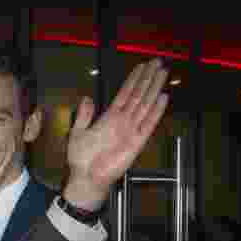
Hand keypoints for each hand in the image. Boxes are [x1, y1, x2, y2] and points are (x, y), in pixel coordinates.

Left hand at [64, 59, 168, 210]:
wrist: (86, 178)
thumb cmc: (82, 159)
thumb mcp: (77, 132)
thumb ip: (83, 115)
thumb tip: (86, 99)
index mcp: (109, 118)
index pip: (125, 93)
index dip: (133, 79)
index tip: (141, 67)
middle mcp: (123, 121)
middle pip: (139, 95)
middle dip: (148, 78)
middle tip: (157, 62)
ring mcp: (131, 130)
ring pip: (145, 104)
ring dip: (154, 89)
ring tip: (162, 73)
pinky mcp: (137, 141)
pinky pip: (148, 123)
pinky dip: (156, 111)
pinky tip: (163, 98)